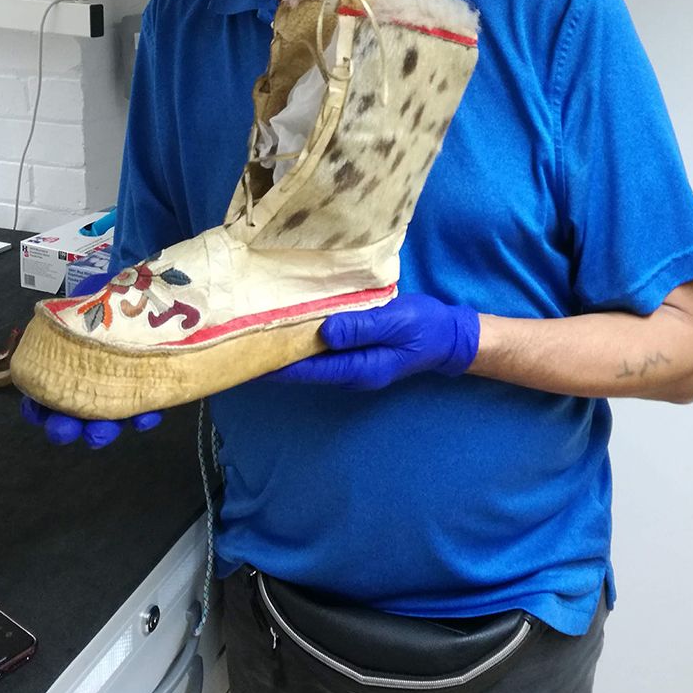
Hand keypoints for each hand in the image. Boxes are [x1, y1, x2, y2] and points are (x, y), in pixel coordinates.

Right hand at [19, 270, 161, 446]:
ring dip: (101, 432)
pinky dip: (142, 418)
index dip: (36, 409)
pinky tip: (145, 416)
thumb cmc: (108, 303)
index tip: (36, 410)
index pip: (42, 398)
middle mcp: (87, 388)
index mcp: (65, 370)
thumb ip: (74, 315)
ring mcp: (115, 395)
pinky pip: (143, 414)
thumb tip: (65, 314)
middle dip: (64, 428)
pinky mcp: (144, 396)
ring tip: (101, 431)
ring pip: (104, 425)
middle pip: (69, 419)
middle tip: (65, 428)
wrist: (145, 300)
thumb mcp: (86, 307)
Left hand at [264, 293, 479, 389]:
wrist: (448, 334)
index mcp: (359, 369)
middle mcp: (351, 372)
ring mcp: (353, 363)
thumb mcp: (395, 322)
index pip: (308, 369)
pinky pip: (325, 347)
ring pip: (313, 356)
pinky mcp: (356, 350)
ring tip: (259, 325)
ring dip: (290, 343)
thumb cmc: (424, 327)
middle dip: (277, 352)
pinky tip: (292, 321)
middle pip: (305, 366)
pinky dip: (306, 336)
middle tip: (243, 333)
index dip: (276, 364)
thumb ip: (361, 328)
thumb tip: (325, 333)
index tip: (248, 353)